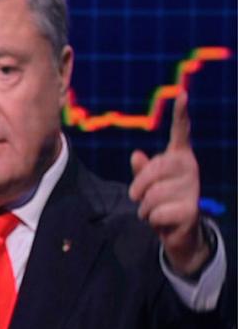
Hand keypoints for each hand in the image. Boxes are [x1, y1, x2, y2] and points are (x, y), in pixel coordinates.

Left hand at [129, 91, 208, 275]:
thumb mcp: (148, 186)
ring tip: (155, 212)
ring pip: (150, 195)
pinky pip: (155, 212)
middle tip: (140, 199)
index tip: (182, 93)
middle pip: (152, 170)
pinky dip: (152, 220)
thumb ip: (142, 170)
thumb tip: (136, 155)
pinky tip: (164, 222)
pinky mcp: (191, 210)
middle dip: (138, 188)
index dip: (181, 114)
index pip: (181, 133)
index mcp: (180, 159)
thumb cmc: (162, 204)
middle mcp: (190, 169)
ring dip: (144, 208)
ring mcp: (193, 189)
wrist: (179, 234)